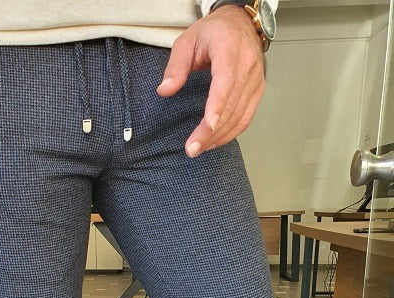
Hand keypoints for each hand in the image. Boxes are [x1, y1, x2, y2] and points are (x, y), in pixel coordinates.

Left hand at [157, 5, 266, 156]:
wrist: (240, 23)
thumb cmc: (213, 32)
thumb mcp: (187, 41)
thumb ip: (175, 66)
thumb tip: (164, 91)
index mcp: (229, 49)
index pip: (226, 82)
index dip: (218, 106)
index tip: (209, 126)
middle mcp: (247, 65)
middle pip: (231, 105)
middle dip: (211, 131)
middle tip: (192, 149)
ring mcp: (256, 79)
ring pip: (240, 116)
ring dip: (219, 137)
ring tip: (199, 148)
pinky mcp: (258, 91)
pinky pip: (246, 118)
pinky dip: (230, 133)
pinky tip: (214, 141)